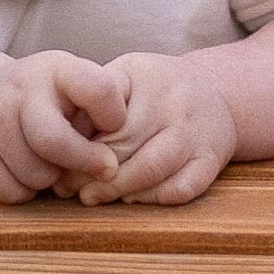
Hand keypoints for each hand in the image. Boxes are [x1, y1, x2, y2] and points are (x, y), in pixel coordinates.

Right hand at [0, 49, 126, 202]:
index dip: (114, 117)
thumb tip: (114, 163)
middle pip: (54, 141)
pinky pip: (13, 192)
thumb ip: (101, 113)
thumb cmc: (47, 100)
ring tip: (50, 161)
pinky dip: (26, 192)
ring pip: (38, 174)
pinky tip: (24, 170)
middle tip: (103, 168)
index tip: (114, 127)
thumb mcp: (74, 88)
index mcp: (56, 68)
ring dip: (53, 179)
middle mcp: (19, 87)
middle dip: (84, 162)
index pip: (98, 89)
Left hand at [76, 51, 239, 206]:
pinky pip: (183, 187)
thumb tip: (57, 140)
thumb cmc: (156, 88)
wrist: (216, 90)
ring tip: (92, 196)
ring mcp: (196, 132)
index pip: (106, 113)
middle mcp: (174, 102)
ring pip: (153, 168)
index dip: (79, 143)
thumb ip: (93, 103)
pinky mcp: (212, 159)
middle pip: (126, 144)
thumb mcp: (125, 76)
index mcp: (144, 76)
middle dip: (92, 171)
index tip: (61, 161)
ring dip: (118, 189)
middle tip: (68, 187)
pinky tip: (133, 198)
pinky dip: (154, 198)